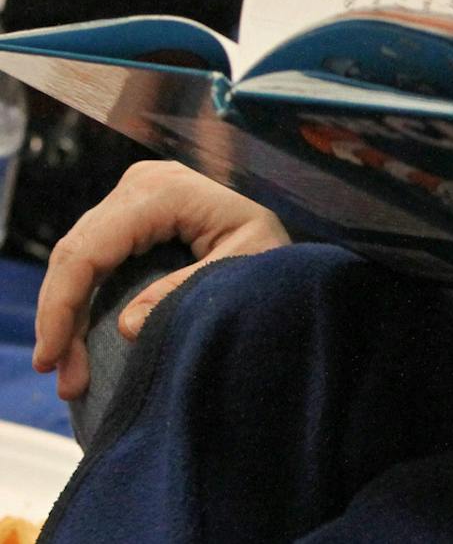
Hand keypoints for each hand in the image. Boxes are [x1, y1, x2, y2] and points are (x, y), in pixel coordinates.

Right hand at [32, 162, 288, 399]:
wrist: (293, 227)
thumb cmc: (278, 249)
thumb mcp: (249, 265)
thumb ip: (188, 290)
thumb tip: (128, 325)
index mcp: (164, 191)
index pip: (91, 248)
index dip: (64, 305)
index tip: (52, 357)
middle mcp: (141, 185)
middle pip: (75, 253)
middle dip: (60, 318)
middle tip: (58, 374)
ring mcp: (134, 197)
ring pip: (76, 257)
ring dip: (65, 315)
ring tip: (66, 372)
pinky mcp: (132, 214)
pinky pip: (92, 258)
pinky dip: (79, 301)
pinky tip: (75, 342)